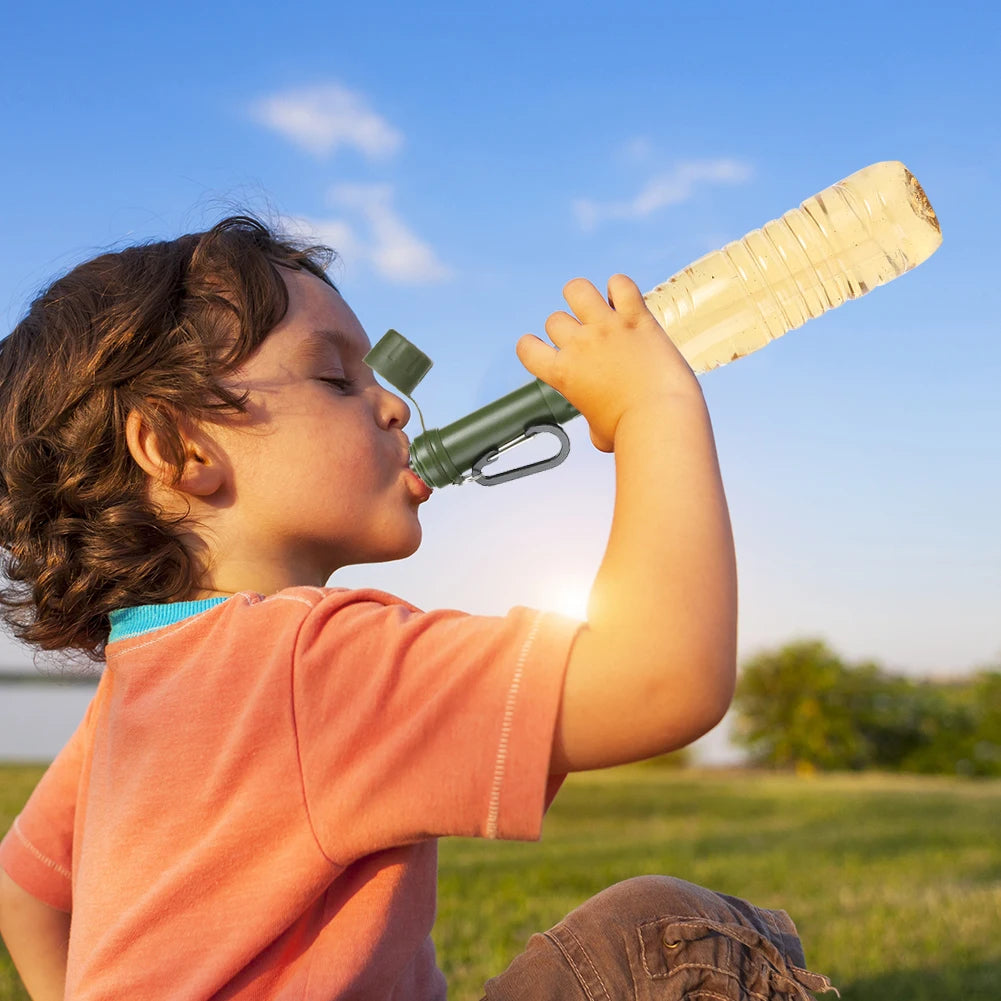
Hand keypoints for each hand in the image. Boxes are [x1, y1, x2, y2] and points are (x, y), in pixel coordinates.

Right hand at [516, 274, 699, 451]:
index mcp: (562, 374)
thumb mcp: (598, 433)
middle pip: (555, 320)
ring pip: (577, 289)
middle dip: (568, 329)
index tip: (548, 352)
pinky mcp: (636, 318)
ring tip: (597, 308)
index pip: (526, 348)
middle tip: (589, 343)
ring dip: (582, 296)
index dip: (532, 347)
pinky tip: (625, 301)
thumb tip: (598, 427)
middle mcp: (579, 345)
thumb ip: (591, 419)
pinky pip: (621, 285)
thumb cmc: (631, 433)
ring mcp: (606, 328)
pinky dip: (620, 287)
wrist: (661, 419)